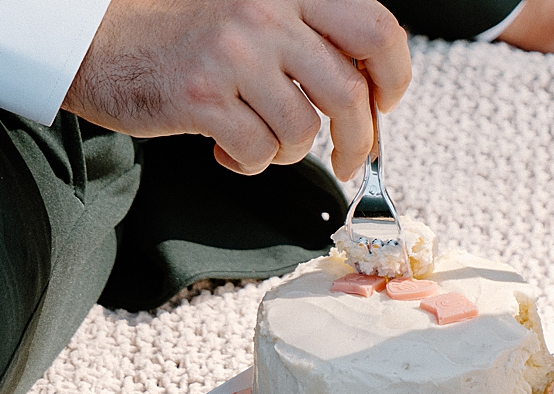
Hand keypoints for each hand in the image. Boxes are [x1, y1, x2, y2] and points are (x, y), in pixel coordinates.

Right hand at [63, 0, 410, 177]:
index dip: (395, 76)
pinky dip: (251, 163)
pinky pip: (259, 152)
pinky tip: (230, 148)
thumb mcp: (261, 12)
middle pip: (348, 94)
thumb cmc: (190, 33)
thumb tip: (374, 94)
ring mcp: (233, 54)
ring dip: (292, 151)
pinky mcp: (202, 96)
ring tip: (264, 138)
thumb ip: (315, 39)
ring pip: (303, 132)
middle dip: (358, 139)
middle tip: (352, 156)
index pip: (376, 29)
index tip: (386, 102)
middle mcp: (265, 12)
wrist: (103, 39)